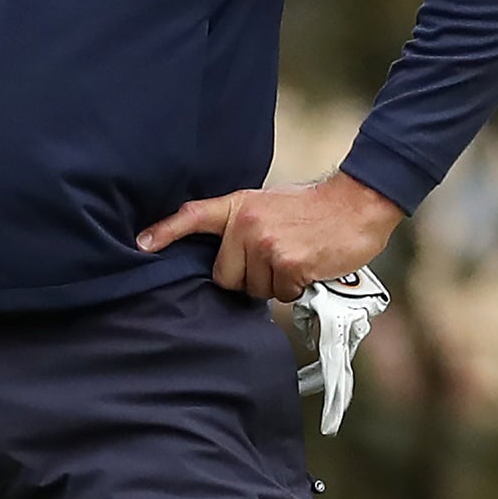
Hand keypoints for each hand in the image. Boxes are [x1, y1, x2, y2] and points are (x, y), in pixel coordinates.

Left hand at [135, 172, 402, 299]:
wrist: (356, 204)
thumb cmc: (314, 209)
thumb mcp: (269, 205)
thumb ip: (244, 226)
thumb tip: (228, 261)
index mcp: (240, 206)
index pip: (193, 216)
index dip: (165, 232)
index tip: (141, 244)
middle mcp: (246, 224)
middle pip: (226, 277)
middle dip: (248, 278)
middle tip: (278, 256)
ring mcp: (266, 244)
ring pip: (255, 290)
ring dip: (275, 283)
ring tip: (296, 257)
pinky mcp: (288, 263)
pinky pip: (281, 294)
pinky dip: (296, 288)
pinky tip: (309, 266)